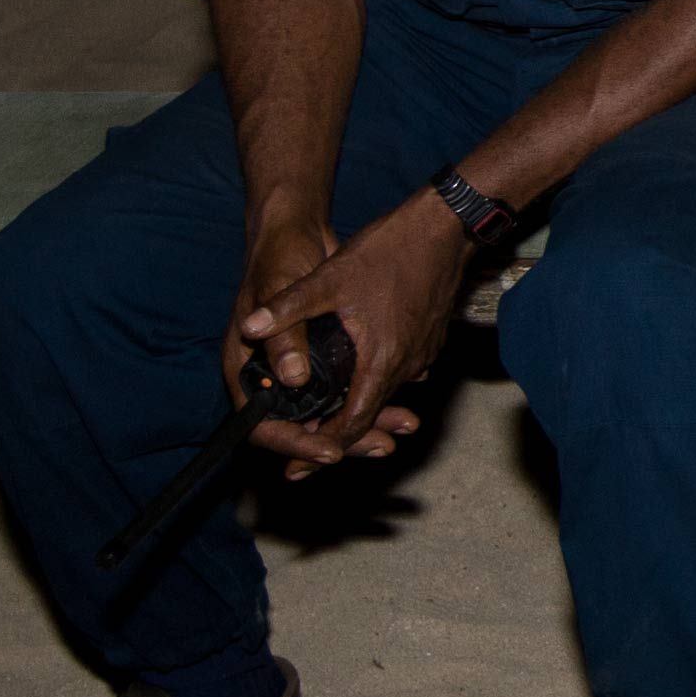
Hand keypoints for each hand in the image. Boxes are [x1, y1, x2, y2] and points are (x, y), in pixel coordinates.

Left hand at [234, 199, 460, 476]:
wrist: (446, 227)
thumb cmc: (390, 251)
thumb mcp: (329, 277)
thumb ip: (288, 307)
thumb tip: (249, 328)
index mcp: (380, 360)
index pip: (353, 423)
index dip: (324, 449)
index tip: (299, 469)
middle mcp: (407, 365)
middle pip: (369, 415)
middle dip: (336, 438)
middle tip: (307, 459)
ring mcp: (423, 353)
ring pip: (384, 394)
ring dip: (357, 411)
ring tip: (326, 422)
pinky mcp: (429, 339)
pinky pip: (399, 374)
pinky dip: (375, 385)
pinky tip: (357, 376)